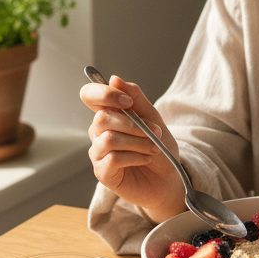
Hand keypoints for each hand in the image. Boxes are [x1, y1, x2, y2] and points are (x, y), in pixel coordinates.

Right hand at [80, 75, 185, 220]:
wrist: (169, 179)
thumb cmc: (160, 147)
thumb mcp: (154, 118)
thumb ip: (136, 98)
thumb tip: (114, 78)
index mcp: (110, 114)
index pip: (89, 95)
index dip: (103, 93)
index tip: (128, 102)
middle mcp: (99, 131)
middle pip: (102, 118)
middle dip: (134, 125)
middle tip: (155, 133)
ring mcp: (98, 152)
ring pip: (109, 139)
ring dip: (138, 142)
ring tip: (154, 148)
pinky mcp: (102, 172)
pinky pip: (112, 159)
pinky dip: (134, 157)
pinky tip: (145, 159)